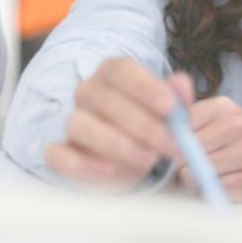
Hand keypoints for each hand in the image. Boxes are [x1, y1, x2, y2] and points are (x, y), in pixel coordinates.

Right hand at [43, 58, 193, 190]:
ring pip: (81, 125)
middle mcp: (88, 92)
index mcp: (114, 73)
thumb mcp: (170, 113)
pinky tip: (111, 171)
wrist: (133, 159)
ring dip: (118, 144)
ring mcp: (72, 121)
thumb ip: (177, 97)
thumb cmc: (152, 126)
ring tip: (149, 160)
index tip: (169, 107)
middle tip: (172, 144)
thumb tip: (182, 85)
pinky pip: (59, 155)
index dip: (146, 87)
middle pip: (106, 100)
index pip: (123, 70)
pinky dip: (82, 165)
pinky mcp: (60, 153)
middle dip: (143, 124)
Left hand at [174, 96, 241, 201]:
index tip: (170, 152)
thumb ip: (194, 122)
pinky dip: (213, 192)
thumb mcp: (228, 119)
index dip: (167, 144)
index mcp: (224, 107)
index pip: (176, 126)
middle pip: (181, 153)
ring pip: (194, 175)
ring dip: (194, 183)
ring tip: (211, 176)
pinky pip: (213, 191)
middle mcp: (237, 125)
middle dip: (179, 166)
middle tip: (189, 169)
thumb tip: (155, 137)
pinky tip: (226, 184)